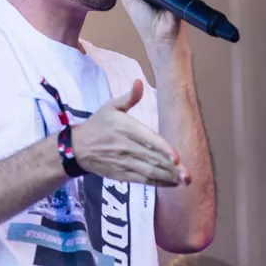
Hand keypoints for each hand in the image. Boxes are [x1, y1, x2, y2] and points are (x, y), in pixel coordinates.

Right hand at [72, 80, 190, 186]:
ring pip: (149, 172)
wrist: (78, 148)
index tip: (176, 157)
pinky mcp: (122, 175)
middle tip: (188, 175)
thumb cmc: (98, 124)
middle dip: (171, 168)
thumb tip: (139, 82)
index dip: (162, 149)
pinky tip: (172, 184)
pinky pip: (143, 181)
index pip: (147, 139)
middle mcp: (125, 147)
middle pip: (151, 158)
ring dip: (168, 177)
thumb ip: (129, 97)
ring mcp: (123, 163)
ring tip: (184, 180)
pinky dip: (158, 183)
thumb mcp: (110, 107)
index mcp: (125, 128)